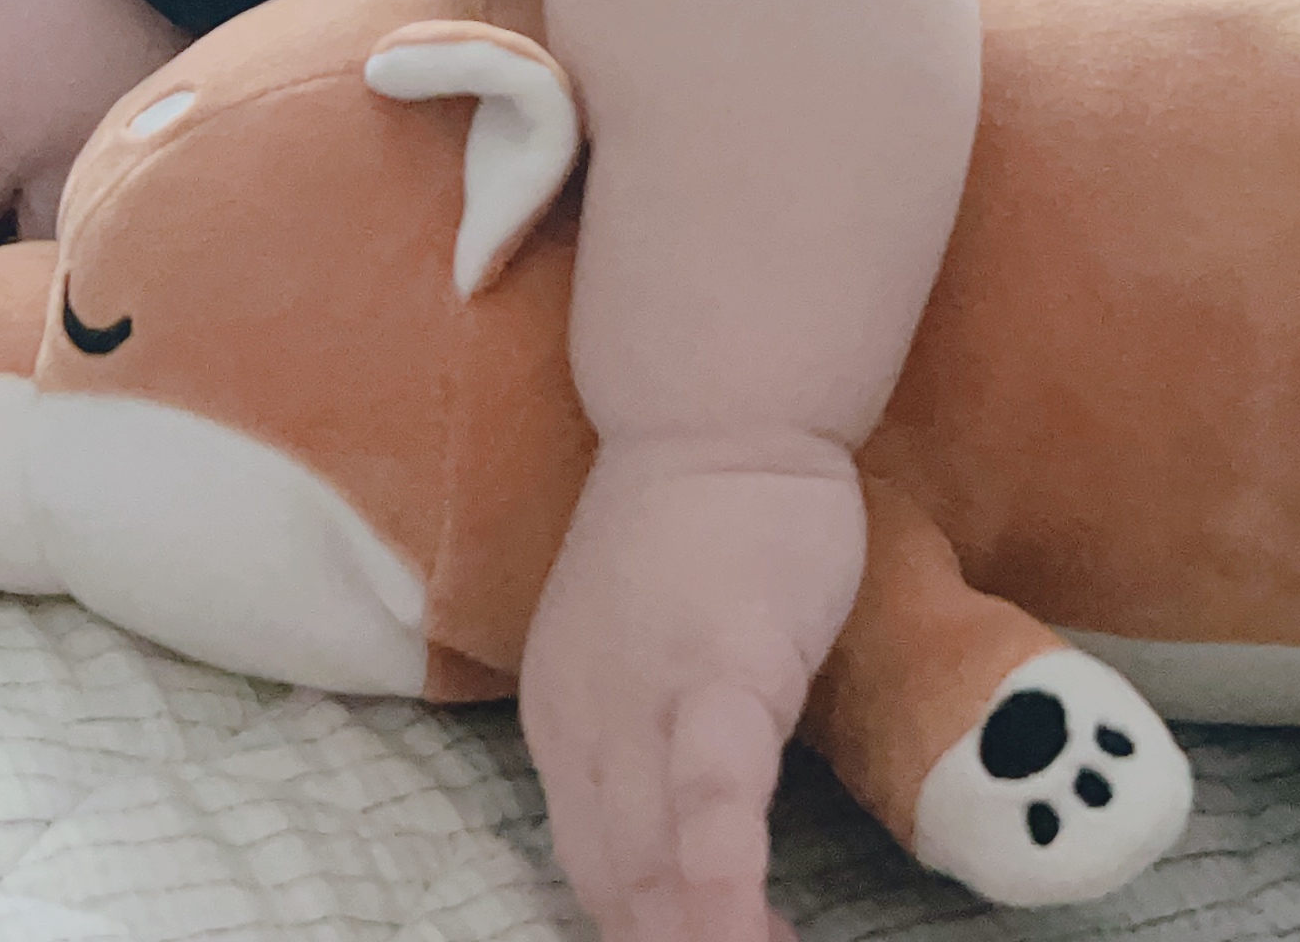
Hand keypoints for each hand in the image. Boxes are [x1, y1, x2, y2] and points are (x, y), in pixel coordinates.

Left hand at [519, 435, 867, 941]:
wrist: (715, 409)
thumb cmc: (698, 530)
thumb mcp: (646, 649)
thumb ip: (654, 737)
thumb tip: (686, 836)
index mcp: (561, 722)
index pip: (589, 866)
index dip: (640, 933)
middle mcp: (583, 720)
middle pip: (614, 877)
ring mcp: (646, 691)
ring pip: (653, 844)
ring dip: (695, 932)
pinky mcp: (721, 658)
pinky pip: (716, 777)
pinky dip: (721, 855)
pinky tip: (738, 911)